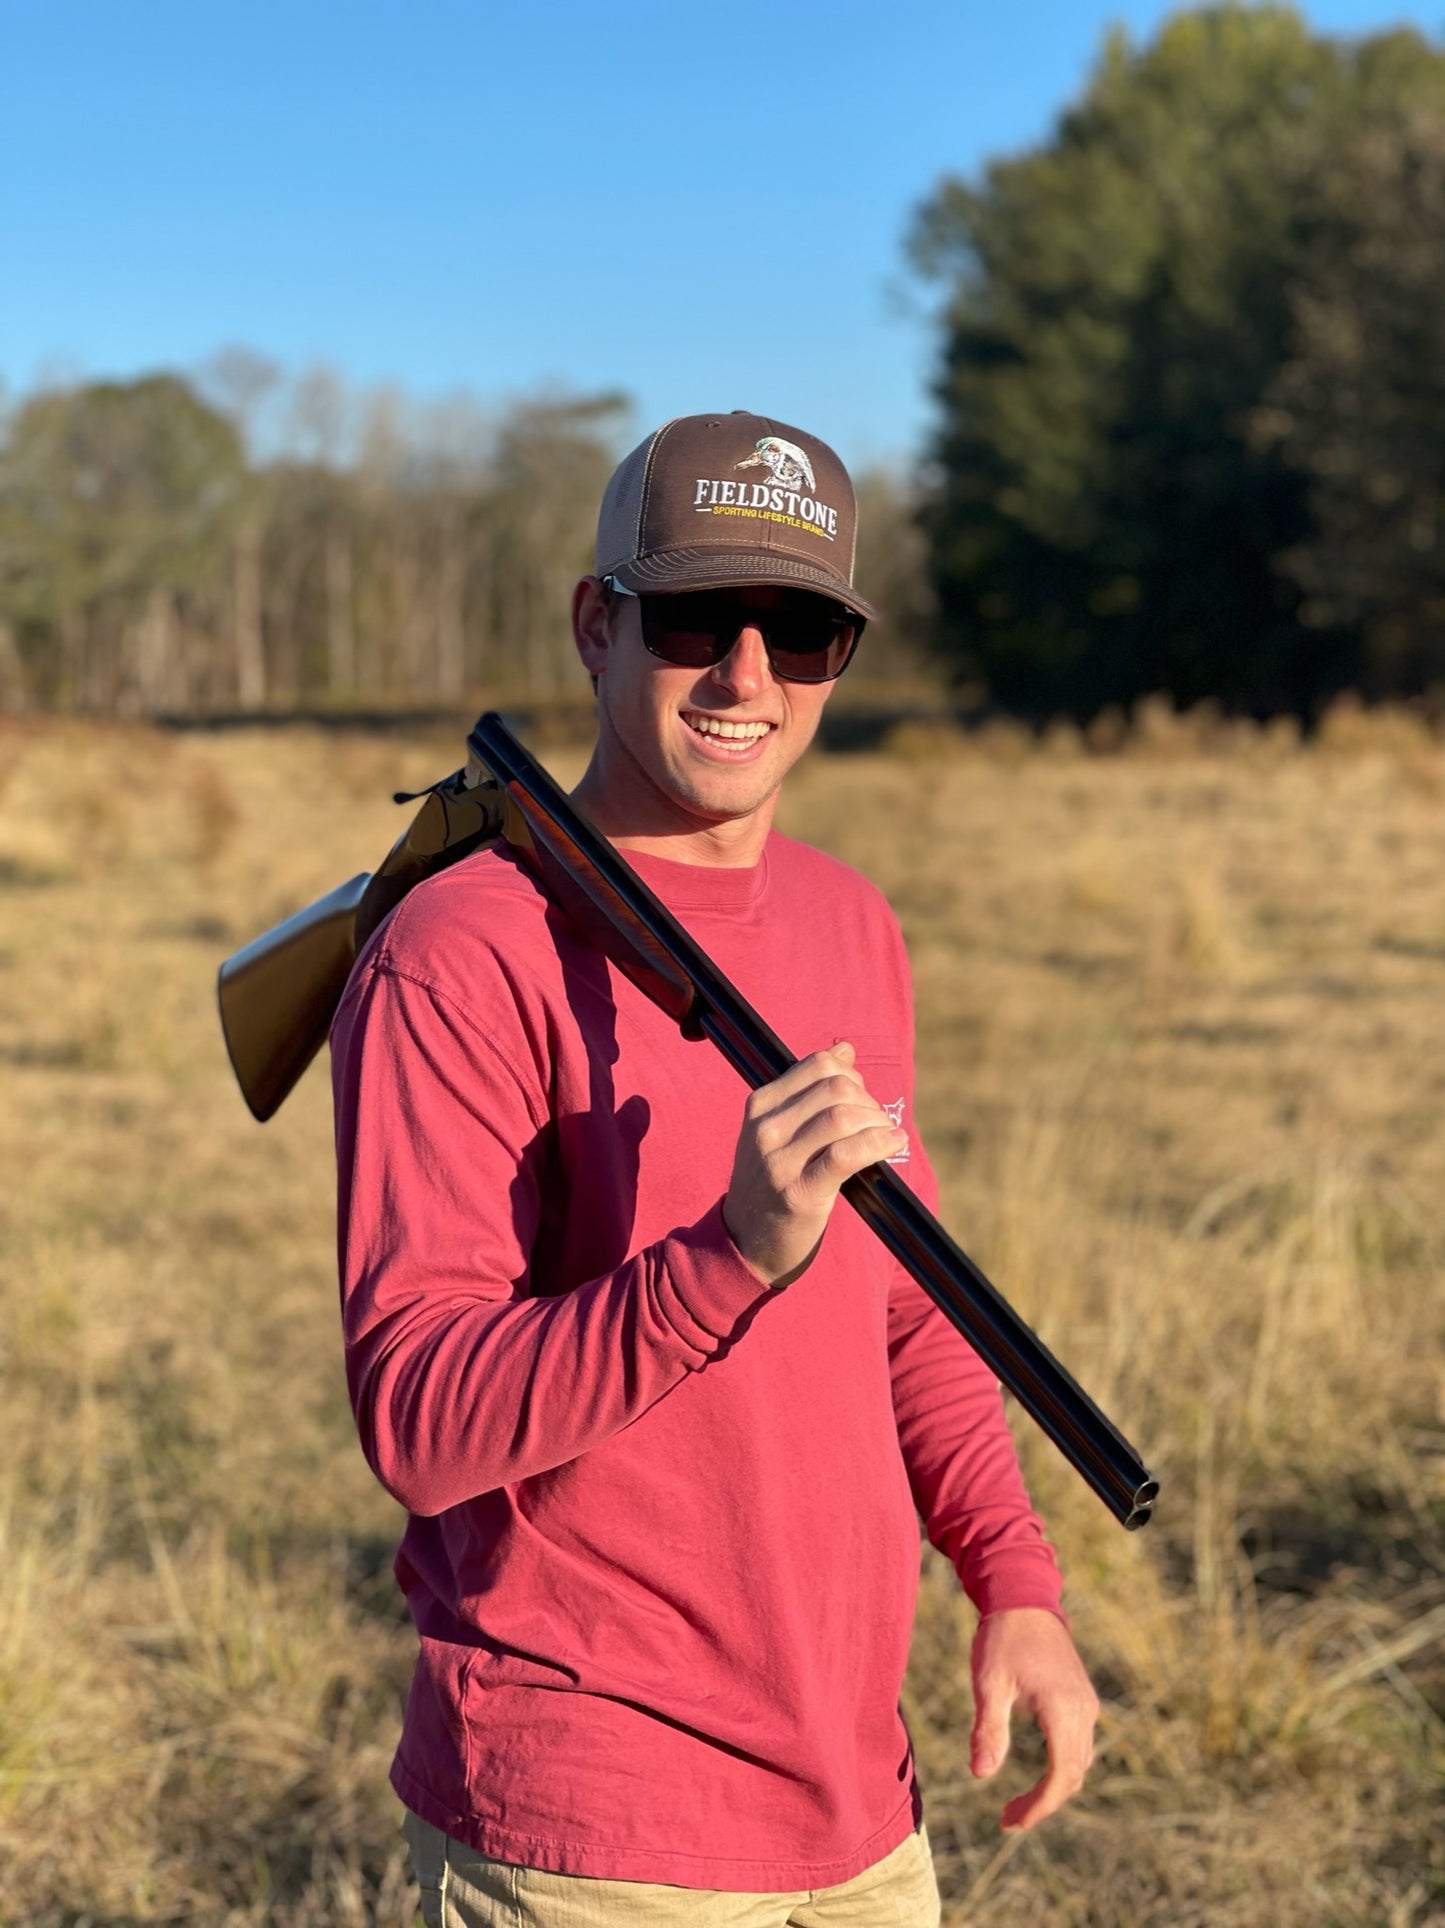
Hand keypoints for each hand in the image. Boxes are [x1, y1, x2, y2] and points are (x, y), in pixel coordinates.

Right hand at [722, 1042, 907, 1287]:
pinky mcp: (800, 1193)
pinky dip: (879, 1143)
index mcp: (760, 1106)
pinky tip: (893, 1144)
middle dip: (868, 1100)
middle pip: (836, 1088)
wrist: (746, 1243)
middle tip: (877, 1122)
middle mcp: (766, 1129)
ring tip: (886, 1135)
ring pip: (843, 1116)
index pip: (817, 1065)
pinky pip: (848, 1154)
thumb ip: (806, 1092)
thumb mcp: (775, 1131)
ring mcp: (780, 1161)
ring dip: (878, 1122)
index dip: (851, 1073)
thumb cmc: (771, 1183)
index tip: (861, 1096)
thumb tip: (844, 1049)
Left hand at [970, 1607, 1098, 1831]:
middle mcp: (1083, 1709)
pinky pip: (1079, 1744)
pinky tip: (1036, 1775)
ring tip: (1017, 1805)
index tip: (1010, 1823)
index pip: (1061, 1775)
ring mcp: (1087, 1703)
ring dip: (1053, 1789)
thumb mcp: (989, 1682)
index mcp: (1062, 1708)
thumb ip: (989, 1729)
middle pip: (1073, 1774)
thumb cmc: (1002, 1637)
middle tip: (1007, 1820)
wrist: (1024, 1596)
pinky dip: (1060, 1768)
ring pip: (1079, 1762)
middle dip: (1043, 1803)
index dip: (1039, 1806)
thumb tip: (982, 1775)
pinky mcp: (1082, 1698)